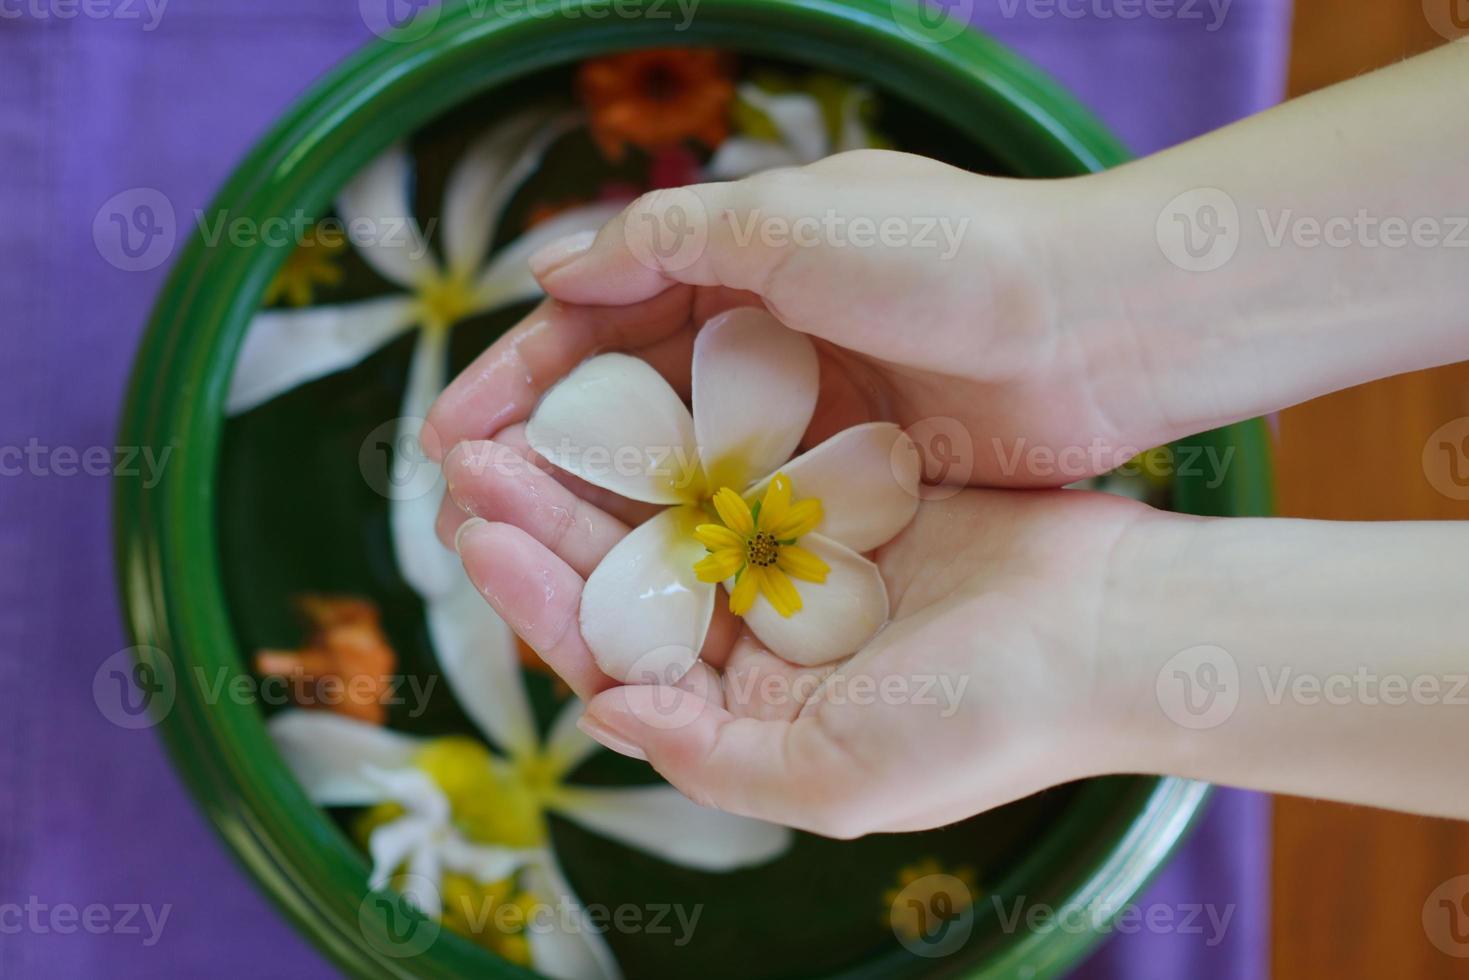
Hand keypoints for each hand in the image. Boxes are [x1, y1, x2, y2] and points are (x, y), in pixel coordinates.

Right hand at [422, 151, 1173, 487]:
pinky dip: (691, 544)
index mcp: (735, 266)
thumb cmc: (944, 256)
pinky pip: (745, 517)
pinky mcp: (847, 479)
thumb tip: (547, 271)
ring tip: (531, 561)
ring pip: (676, 470)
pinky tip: (639, 584)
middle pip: (625, 406)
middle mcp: (760, 341)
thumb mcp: (790, 219)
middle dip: (544, 457)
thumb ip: (665, 242)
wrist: (1093, 328)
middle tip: (470, 513)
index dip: (519, 380)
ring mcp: (803, 415)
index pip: (598, 325)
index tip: (453, 438)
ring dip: (603, 511)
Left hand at [437, 429, 1153, 835]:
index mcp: (745, 712)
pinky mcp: (836, 501)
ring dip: (602, 470)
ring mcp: (795, 566)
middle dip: (546, 521)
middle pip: (626, 578)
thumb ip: (708, 759)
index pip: (612, 659)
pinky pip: (741, 462)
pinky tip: (636, 391)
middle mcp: (758, 643)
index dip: (537, 602)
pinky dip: (688, 434)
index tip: (480, 540)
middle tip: (473, 459)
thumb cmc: (987, 718)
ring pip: (671, 514)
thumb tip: (602, 717)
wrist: (1115, 630)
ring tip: (527, 418)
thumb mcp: (836, 778)